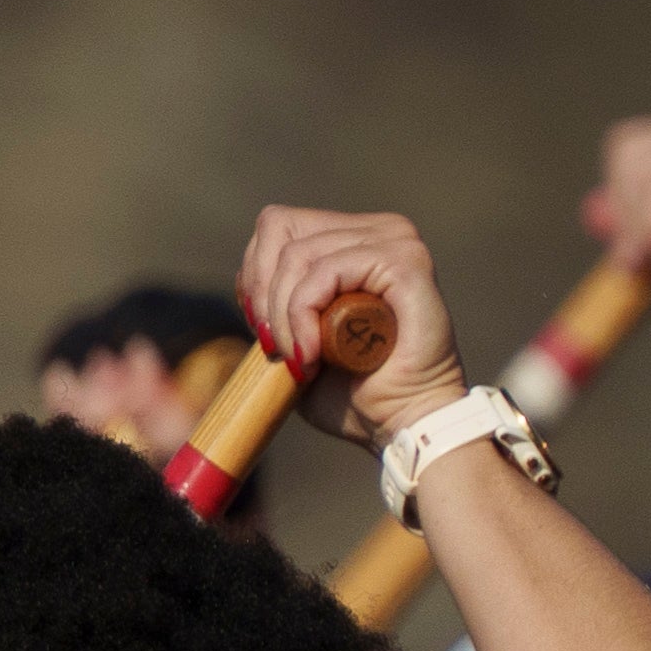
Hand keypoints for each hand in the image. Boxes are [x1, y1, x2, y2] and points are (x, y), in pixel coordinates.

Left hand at [239, 204, 463, 448]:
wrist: (401, 425)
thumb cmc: (353, 393)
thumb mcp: (295, 342)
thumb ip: (273, 304)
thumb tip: (245, 280)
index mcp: (354, 239)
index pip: (277, 225)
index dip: (254, 276)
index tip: (262, 331)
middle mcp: (378, 230)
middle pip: (280, 229)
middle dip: (263, 296)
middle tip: (275, 350)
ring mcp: (395, 241)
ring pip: (299, 255)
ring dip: (285, 317)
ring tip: (299, 362)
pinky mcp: (405, 261)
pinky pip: (327, 272)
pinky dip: (304, 316)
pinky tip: (312, 356)